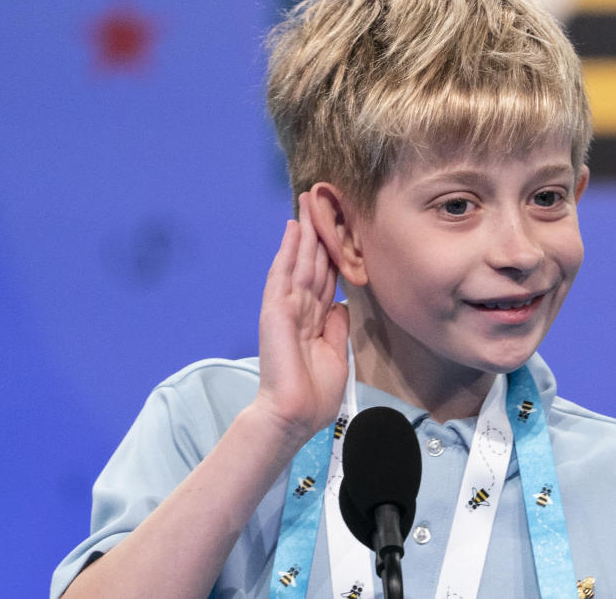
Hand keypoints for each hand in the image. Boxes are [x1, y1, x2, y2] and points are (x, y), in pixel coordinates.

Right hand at [254, 191, 349, 444]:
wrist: (293, 416)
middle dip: (317, 232)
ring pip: (298, 262)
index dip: (331, 252)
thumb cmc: (313, 394)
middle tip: (321, 200)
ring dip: (304, 232)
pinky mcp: (275, 311)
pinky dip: (288, 251)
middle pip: (311, 263)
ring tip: (308, 202)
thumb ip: (336, 327)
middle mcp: (298, 309)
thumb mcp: (335, 354)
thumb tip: (341, 304)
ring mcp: (284, 308)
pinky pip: (283, 275)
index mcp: (313, 320)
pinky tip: (294, 230)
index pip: (324, 278)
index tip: (338, 227)